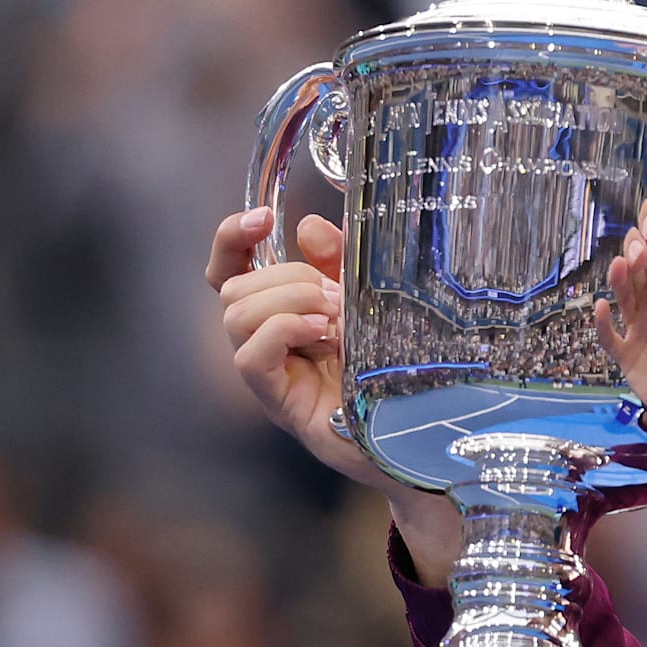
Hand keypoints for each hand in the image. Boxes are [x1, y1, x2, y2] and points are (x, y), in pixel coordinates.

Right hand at [208, 209, 382, 490]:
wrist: (417, 428)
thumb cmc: (389, 365)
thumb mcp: (366, 297)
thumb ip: (339, 260)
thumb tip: (308, 226)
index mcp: (279, 312)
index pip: (229, 268)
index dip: (232, 238)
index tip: (263, 218)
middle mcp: (264, 341)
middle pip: (234, 287)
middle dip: (287, 277)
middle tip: (335, 297)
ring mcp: (269, 373)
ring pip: (235, 315)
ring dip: (287, 301)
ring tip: (332, 319)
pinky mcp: (278, 401)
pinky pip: (249, 356)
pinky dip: (283, 331)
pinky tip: (320, 334)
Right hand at [593, 200, 646, 413]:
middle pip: (643, 271)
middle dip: (641, 250)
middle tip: (643, 232)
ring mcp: (635, 327)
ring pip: (627, 298)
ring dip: (623, 279)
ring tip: (624, 260)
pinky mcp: (625, 355)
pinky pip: (612, 340)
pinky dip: (606, 325)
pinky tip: (603, 307)